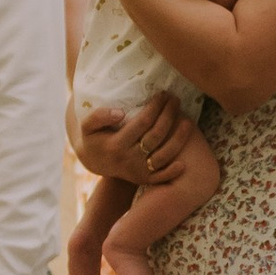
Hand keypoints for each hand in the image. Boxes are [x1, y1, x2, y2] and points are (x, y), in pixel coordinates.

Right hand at [78, 96, 192, 186]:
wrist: (94, 162)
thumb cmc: (93, 138)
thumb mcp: (87, 126)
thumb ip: (99, 116)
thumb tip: (120, 112)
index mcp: (116, 145)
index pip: (143, 122)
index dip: (155, 107)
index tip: (162, 94)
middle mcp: (129, 160)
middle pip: (156, 136)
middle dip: (169, 115)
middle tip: (175, 100)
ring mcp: (138, 171)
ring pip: (164, 156)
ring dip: (179, 139)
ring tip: (188, 121)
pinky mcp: (144, 179)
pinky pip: (161, 178)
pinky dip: (173, 172)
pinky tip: (184, 162)